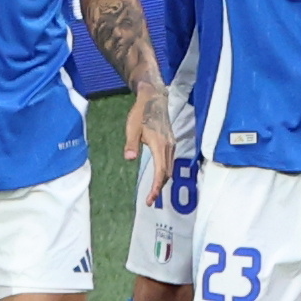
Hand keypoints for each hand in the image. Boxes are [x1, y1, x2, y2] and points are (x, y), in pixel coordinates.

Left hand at [127, 84, 174, 205]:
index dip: (156, 187)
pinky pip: (170, 163)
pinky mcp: (171, 144)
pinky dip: (164, 173)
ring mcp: (172, 145)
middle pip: (167, 173)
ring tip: (152, 192)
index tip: (150, 199)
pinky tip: (158, 177)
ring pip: (169, 169)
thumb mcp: (132, 128)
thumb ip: (131, 144)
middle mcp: (169, 147)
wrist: (154, 100)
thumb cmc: (141, 113)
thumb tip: (129, 159)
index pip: (160, 171)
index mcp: (160, 144)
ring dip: (162, 181)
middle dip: (159, 188)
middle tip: (149, 200)